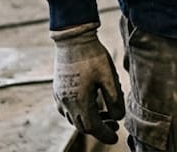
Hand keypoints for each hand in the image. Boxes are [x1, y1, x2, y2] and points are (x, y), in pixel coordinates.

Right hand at [50, 22, 125, 143]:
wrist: (73, 38)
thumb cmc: (92, 56)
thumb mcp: (109, 77)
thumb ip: (115, 100)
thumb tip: (118, 118)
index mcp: (79, 102)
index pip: (93, 127)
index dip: (105, 135)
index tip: (117, 138)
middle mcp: (66, 103)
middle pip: (82, 125)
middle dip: (100, 129)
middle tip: (116, 127)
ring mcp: (59, 96)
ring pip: (74, 118)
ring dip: (90, 120)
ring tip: (107, 114)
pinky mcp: (58, 89)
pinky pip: (67, 109)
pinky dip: (80, 112)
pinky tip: (91, 104)